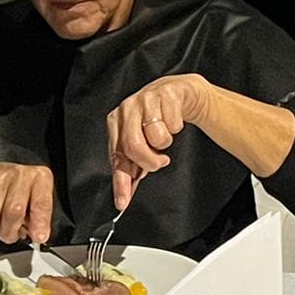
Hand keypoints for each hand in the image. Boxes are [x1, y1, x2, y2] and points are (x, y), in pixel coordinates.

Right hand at [0, 162, 54, 243]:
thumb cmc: (20, 188)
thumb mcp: (37, 197)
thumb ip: (39, 217)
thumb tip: (37, 236)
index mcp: (39, 177)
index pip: (41, 203)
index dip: (40, 223)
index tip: (39, 237)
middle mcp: (19, 175)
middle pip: (14, 211)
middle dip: (11, 232)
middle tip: (12, 236)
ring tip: (3, 225)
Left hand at [107, 74, 214, 207]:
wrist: (178, 93)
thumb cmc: (156, 119)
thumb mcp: (141, 139)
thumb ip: (133, 164)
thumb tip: (127, 192)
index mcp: (116, 122)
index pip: (116, 157)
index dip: (120, 182)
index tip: (122, 201)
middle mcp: (127, 109)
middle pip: (134, 147)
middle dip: (151, 161)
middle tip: (160, 161)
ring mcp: (146, 99)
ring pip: (157, 137)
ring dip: (166, 142)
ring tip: (164, 132)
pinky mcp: (166, 94)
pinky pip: (174, 125)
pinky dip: (176, 127)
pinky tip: (172, 118)